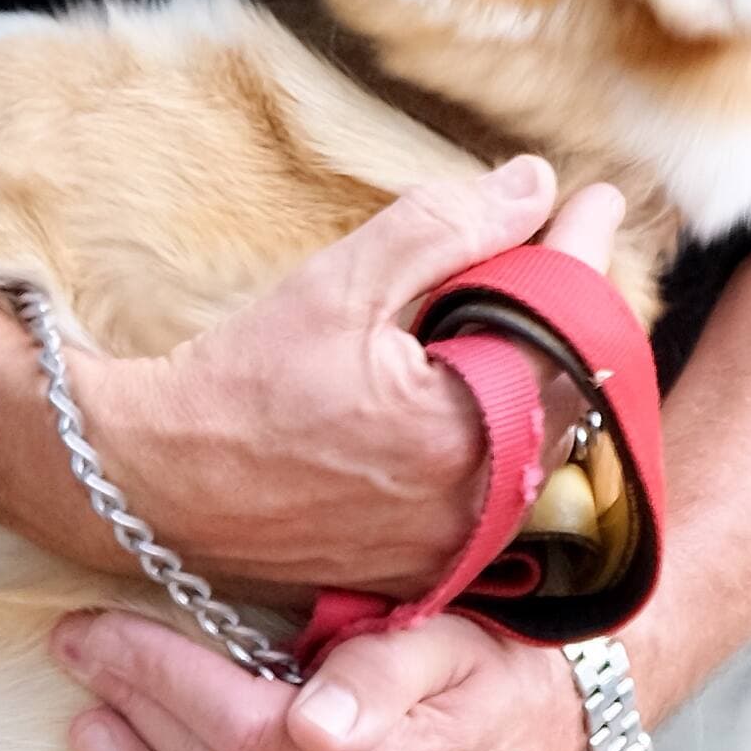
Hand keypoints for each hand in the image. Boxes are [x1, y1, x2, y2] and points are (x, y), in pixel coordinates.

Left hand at [53, 601, 588, 750]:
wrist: (553, 736)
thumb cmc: (485, 673)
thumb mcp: (443, 640)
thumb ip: (378, 671)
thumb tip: (311, 722)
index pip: (240, 721)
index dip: (156, 675)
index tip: (95, 632)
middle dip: (133, 713)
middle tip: (78, 660)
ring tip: (91, 736)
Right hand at [85, 170, 625, 609]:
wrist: (154, 484)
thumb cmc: (236, 387)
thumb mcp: (340, 285)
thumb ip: (446, 230)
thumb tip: (532, 185)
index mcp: (466, 435)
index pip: (565, 331)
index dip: (583, 256)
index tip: (596, 201)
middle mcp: (476, 504)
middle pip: (568, 393)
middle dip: (575, 311)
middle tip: (571, 243)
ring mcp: (453, 544)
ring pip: (539, 444)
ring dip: (545, 373)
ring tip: (535, 306)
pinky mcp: (425, 565)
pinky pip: (498, 490)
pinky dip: (506, 430)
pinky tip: (487, 382)